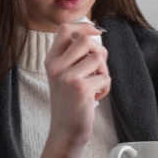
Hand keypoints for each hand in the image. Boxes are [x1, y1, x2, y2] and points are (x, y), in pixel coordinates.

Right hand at [35, 21, 108, 157]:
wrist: (65, 131)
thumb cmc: (70, 103)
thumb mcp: (65, 76)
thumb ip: (74, 57)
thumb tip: (95, 34)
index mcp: (51, 60)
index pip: (65, 29)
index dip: (84, 25)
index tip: (97, 30)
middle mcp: (56, 66)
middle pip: (85, 40)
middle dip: (100, 51)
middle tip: (99, 68)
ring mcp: (67, 76)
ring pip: (98, 58)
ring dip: (104, 71)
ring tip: (96, 85)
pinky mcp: (80, 88)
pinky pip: (105, 77)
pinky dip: (106, 87)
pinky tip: (96, 97)